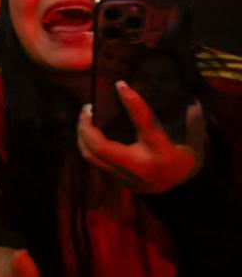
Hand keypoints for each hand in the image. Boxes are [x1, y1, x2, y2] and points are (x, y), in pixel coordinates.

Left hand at [77, 83, 204, 193]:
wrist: (184, 191)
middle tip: (86, 108)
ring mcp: (126, 178)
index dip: (133, 104)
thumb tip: (188, 100)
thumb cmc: (186, 159)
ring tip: (84, 117)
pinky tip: (87, 132)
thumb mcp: (193, 140)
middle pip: (101, 148)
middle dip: (87, 127)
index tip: (121, 85)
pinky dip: (88, 145)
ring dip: (83, 135)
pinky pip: (95, 161)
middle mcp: (141, 168)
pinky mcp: (118, 181)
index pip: (146, 125)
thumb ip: (190, 121)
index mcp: (163, 154)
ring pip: (92, 156)